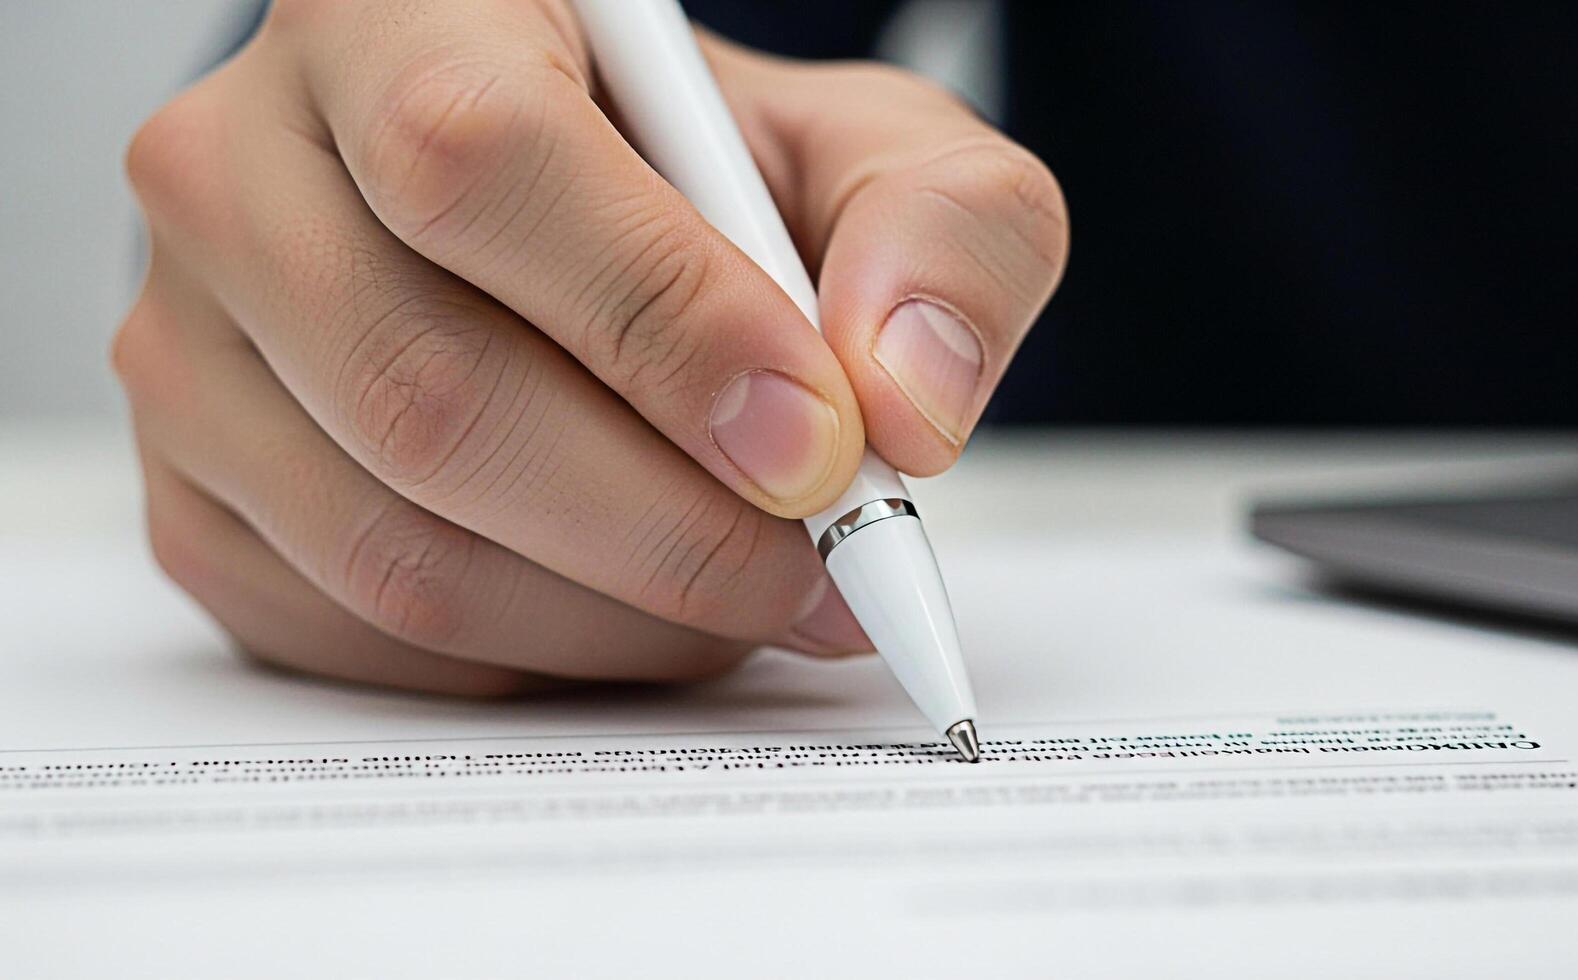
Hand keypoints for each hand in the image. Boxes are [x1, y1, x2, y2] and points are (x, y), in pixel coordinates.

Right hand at [111, 1, 1067, 694]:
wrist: (589, 233)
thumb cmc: (710, 178)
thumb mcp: (869, 152)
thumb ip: (942, 232)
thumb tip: (904, 401)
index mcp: (395, 12)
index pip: (477, 158)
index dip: (660, 323)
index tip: (813, 443)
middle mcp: (243, 163)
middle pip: (422, 387)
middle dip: (666, 526)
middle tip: (817, 570)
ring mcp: (190, 339)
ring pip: (389, 543)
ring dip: (616, 615)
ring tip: (747, 592)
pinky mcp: (196, 489)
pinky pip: (355, 633)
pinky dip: (531, 658)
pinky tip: (629, 607)